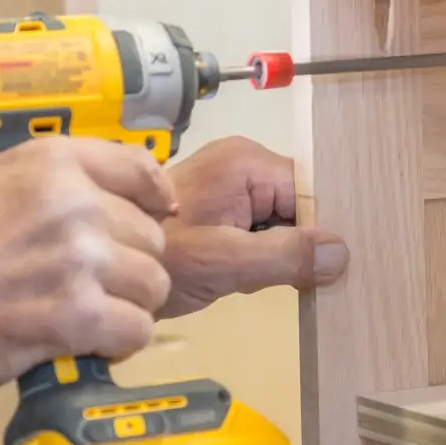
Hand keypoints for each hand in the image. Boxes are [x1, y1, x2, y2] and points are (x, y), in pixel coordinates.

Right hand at [0, 137, 178, 395]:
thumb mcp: (3, 177)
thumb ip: (68, 174)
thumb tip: (145, 189)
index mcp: (57, 163)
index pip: (143, 170)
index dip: (157, 198)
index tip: (157, 214)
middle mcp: (76, 205)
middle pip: (152, 237)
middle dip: (130, 261)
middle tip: (95, 279)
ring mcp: (81, 260)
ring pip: (153, 284)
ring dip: (130, 303)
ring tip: (95, 310)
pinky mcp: (80, 313)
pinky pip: (137, 328)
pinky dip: (120, 341)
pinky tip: (92, 338)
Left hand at [157, 137, 348, 319]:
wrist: (102, 271)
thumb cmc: (162, 258)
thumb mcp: (225, 262)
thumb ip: (284, 256)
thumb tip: (343, 253)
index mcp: (246, 162)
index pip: (309, 188)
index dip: (324, 226)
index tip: (338, 265)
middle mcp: (241, 165)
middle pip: (298, 203)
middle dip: (302, 243)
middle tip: (307, 282)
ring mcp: (229, 187)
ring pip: (281, 220)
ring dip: (281, 254)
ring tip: (275, 282)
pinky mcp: (219, 211)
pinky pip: (260, 229)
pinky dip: (262, 257)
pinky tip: (254, 279)